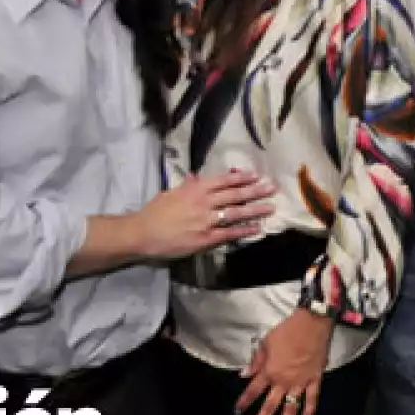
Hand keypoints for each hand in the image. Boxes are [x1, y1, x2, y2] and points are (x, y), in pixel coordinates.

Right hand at [134, 169, 276, 258]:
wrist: (142, 233)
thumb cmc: (154, 212)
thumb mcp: (171, 193)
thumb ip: (187, 186)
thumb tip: (195, 177)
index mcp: (195, 189)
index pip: (223, 181)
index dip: (241, 178)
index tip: (256, 175)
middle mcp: (204, 202)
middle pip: (234, 195)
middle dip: (255, 191)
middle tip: (272, 188)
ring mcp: (206, 221)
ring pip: (235, 213)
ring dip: (255, 209)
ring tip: (270, 207)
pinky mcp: (205, 238)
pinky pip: (229, 234)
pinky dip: (244, 230)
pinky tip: (256, 228)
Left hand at [235, 308, 334, 414]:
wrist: (312, 322)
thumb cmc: (287, 330)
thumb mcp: (266, 342)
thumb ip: (256, 360)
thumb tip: (244, 374)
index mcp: (270, 371)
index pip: (253, 390)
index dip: (244, 401)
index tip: (237, 412)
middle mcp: (284, 381)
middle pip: (270, 405)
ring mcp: (301, 382)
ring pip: (291, 407)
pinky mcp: (315, 380)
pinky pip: (312, 399)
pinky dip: (309, 412)